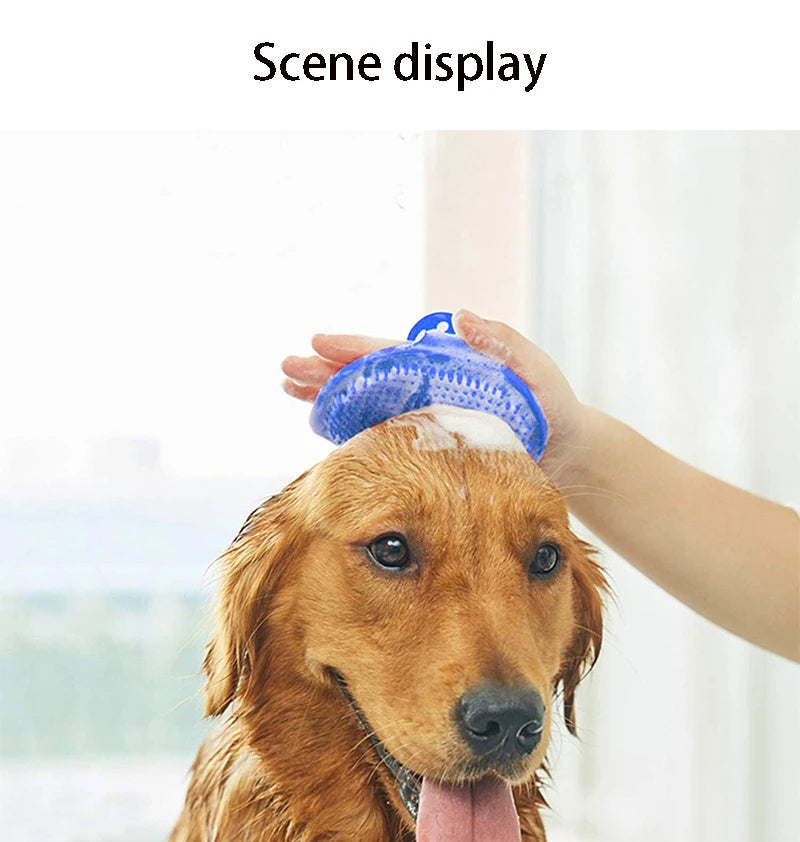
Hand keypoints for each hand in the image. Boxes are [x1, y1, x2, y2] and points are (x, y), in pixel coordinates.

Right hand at [280, 309, 591, 485]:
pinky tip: (320, 428)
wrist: (566, 453)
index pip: (391, 356)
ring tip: (290, 392)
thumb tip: (460, 315)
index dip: (355, 350)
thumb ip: (504, 343)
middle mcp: (427, 390)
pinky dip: (348, 431)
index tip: (319, 342)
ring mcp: (422, 418)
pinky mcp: (425, 448)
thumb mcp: (535, 371)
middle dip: (324, 371)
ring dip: (326, 397)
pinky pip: (379, 435)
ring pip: (364, 404)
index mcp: (444, 368)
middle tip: (285, 370)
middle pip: (366, 378)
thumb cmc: (553, 407)